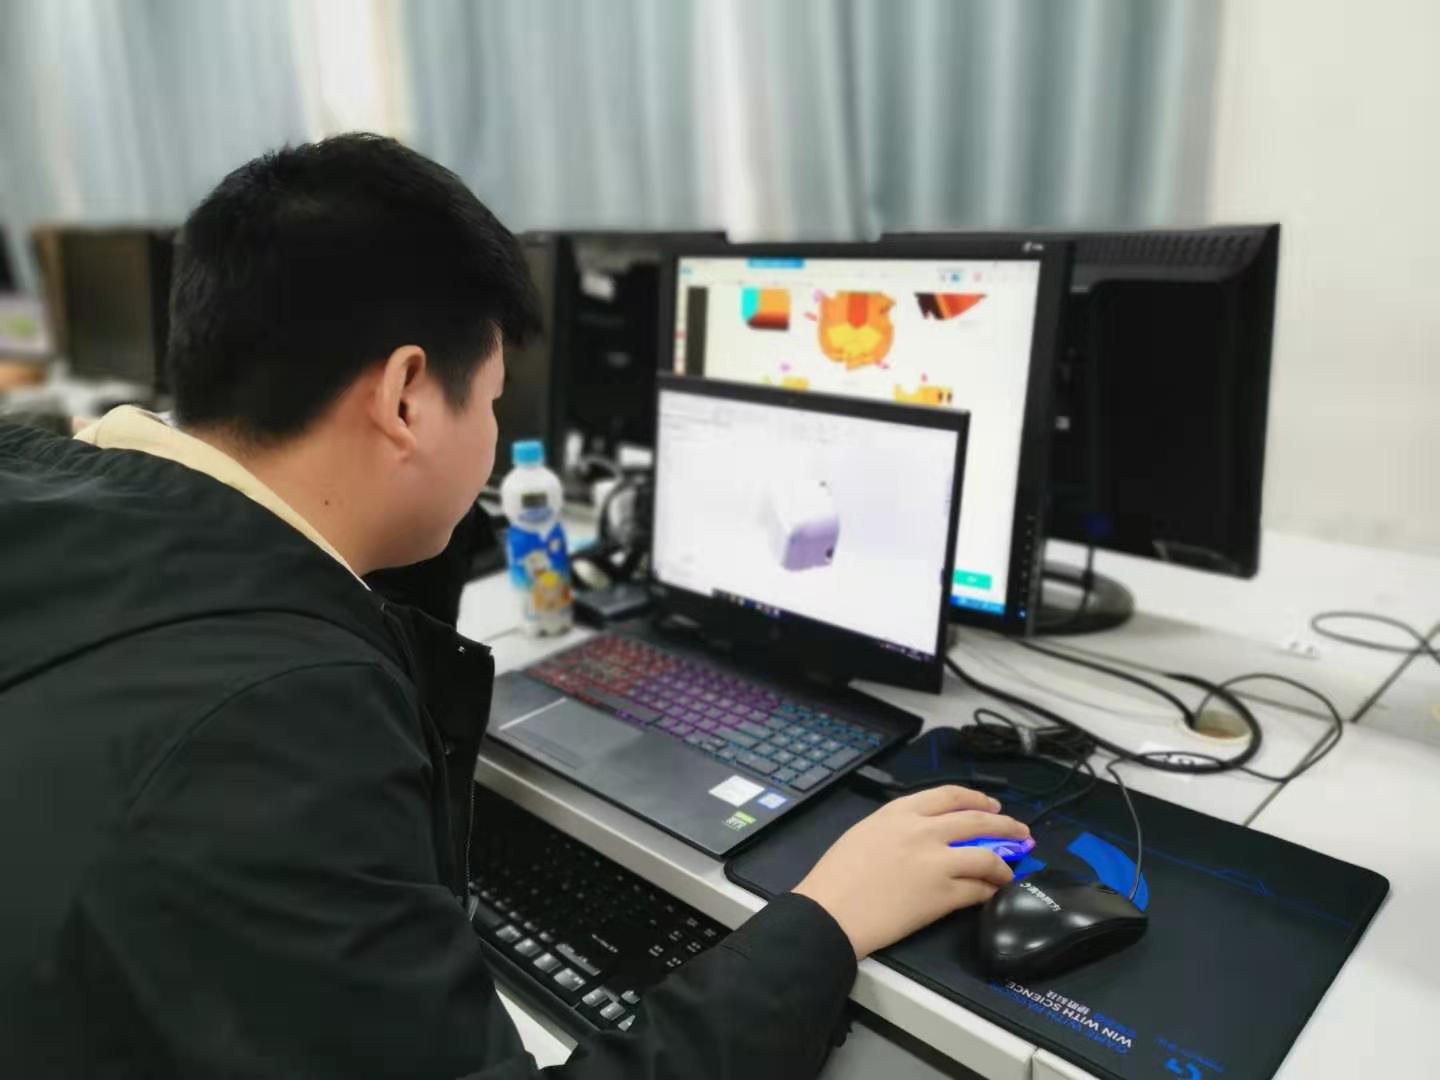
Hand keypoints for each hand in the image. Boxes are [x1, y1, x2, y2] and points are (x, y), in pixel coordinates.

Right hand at [793, 785, 1027, 959]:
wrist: (831, 911)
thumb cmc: (837, 875)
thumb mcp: (865, 832)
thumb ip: (898, 826)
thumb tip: (927, 833)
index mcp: (900, 812)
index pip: (950, 796)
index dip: (978, 800)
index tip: (992, 807)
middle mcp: (923, 830)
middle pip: (977, 821)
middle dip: (1006, 826)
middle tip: (1021, 833)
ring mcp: (936, 862)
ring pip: (986, 856)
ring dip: (1005, 864)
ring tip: (1011, 870)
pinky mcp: (942, 894)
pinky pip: (978, 889)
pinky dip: (990, 891)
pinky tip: (992, 893)